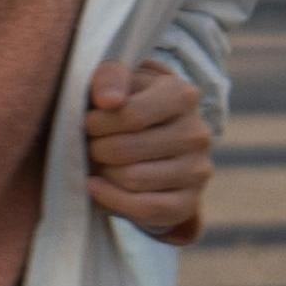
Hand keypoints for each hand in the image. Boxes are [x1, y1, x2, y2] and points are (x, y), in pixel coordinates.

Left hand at [82, 62, 214, 242]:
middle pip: (126, 150)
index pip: (130, 115)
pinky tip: (96, 188)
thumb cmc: (125, 103)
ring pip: (133, 180)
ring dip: (103, 173)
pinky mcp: (189, 202)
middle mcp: (197, 133)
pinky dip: (113, 201)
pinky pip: (146, 210)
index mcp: (182, 94)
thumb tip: (109, 101)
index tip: (87, 121)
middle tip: (90, 144)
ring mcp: (197, 170)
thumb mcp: (117, 79)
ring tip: (98, 162)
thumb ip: (109, 76)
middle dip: (96, 149)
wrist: (149, 137)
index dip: (97, 123)